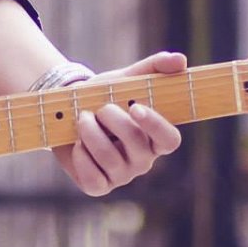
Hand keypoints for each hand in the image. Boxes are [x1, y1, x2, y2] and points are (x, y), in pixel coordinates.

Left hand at [52, 51, 186, 196]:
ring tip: (82, 118)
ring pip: (110, 159)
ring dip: (90, 133)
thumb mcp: (126, 78)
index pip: (170, 140)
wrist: (67, 111)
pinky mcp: (98, 186)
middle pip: (136, 144)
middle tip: (99, 107)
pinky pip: (92, 177)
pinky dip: (80, 156)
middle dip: (113, 120)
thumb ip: (154, 67)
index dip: (156, 126)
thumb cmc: (103, 96)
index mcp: (155, 137)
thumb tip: (180, 60)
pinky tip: (77, 144)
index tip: (136, 107)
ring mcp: (121, 175)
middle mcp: (143, 160)